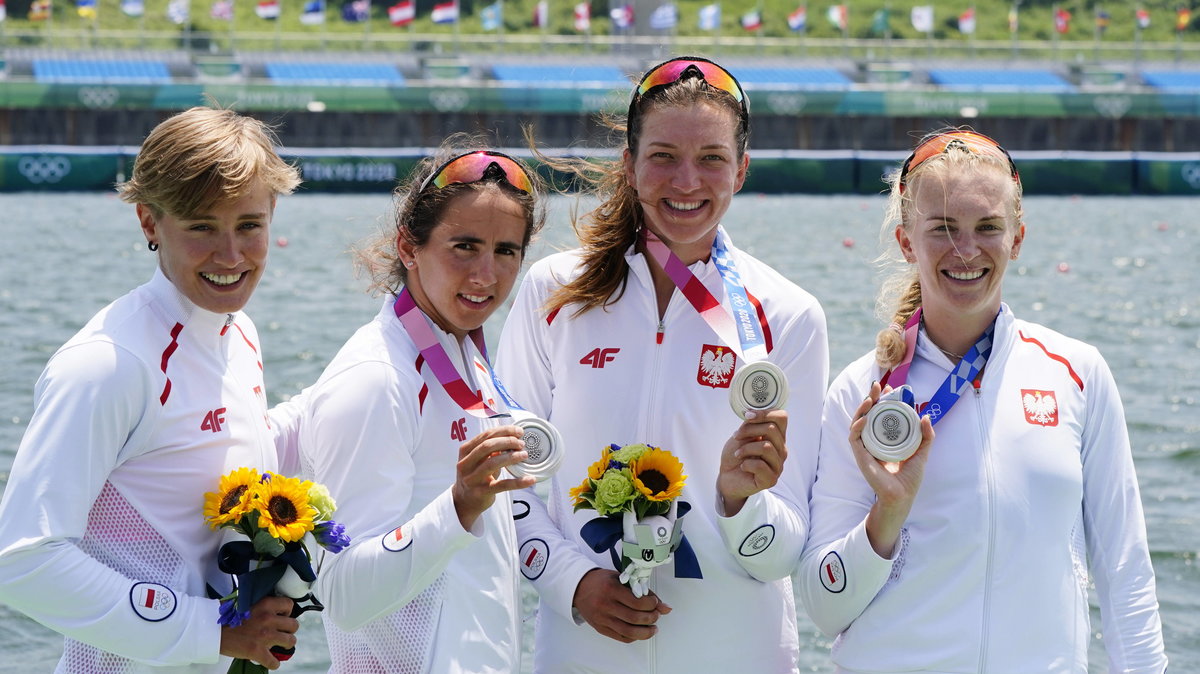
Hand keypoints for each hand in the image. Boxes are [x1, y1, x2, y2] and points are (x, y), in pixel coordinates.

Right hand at [219, 596, 298, 669]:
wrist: (212, 630)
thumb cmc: (226, 617)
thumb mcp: (246, 603)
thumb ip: (260, 605)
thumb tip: (269, 609)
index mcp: (265, 604)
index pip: (289, 605)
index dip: (287, 612)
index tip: (282, 617)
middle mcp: (268, 618)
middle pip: (293, 625)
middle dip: (289, 630)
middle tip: (283, 633)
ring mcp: (264, 635)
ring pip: (290, 641)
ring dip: (286, 644)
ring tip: (281, 646)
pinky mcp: (257, 650)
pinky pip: (274, 661)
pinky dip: (273, 663)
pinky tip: (270, 661)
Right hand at [452, 425, 536, 529]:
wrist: (464, 500)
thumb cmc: (475, 476)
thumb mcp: (479, 459)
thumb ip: (491, 448)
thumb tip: (514, 437)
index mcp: (465, 451)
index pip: (485, 435)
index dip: (504, 431)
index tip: (518, 431)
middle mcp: (465, 464)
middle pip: (487, 446)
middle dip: (508, 441)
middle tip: (521, 444)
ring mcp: (472, 479)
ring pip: (492, 463)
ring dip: (511, 457)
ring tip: (524, 455)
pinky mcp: (481, 492)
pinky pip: (501, 485)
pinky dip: (518, 482)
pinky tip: (530, 479)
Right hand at [572, 569, 671, 642]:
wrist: (578, 587)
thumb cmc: (601, 581)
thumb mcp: (621, 579)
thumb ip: (643, 591)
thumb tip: (664, 606)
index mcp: (611, 589)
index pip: (637, 602)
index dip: (651, 605)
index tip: (655, 603)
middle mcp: (605, 605)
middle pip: (634, 618)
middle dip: (651, 618)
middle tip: (656, 615)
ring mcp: (602, 619)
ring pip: (629, 632)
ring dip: (646, 632)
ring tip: (653, 628)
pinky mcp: (600, 628)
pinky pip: (621, 637)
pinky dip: (634, 637)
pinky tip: (639, 631)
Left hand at [717, 409, 788, 514]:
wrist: (727, 477)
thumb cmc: (735, 455)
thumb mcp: (741, 435)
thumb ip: (750, 425)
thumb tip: (752, 413)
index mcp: (776, 437)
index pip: (781, 418)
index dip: (765, 413)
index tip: (747, 415)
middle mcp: (781, 450)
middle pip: (772, 429)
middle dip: (748, 430)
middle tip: (736, 436)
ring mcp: (778, 465)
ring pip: (766, 447)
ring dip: (746, 448)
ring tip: (737, 454)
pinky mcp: (771, 480)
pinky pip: (760, 466)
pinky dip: (746, 464)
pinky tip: (743, 466)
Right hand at [849, 381, 934, 557]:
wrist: (903, 496)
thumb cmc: (910, 478)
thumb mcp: (922, 452)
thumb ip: (926, 435)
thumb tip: (926, 415)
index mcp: (885, 439)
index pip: (880, 415)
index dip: (882, 401)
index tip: (889, 389)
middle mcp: (873, 441)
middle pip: (867, 415)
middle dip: (870, 398)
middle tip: (877, 387)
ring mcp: (865, 448)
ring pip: (857, 423)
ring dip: (861, 409)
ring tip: (869, 399)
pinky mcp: (860, 456)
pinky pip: (854, 438)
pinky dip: (857, 426)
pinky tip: (864, 418)